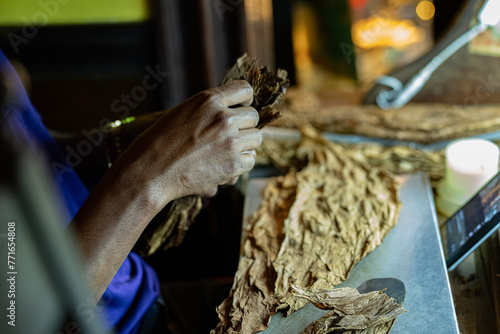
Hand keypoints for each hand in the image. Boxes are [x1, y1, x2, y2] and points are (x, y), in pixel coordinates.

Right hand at [115, 80, 261, 208]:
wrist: (153, 170)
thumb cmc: (163, 141)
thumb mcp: (185, 111)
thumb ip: (211, 108)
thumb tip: (236, 111)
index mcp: (210, 100)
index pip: (245, 90)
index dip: (245, 100)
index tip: (241, 108)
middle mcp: (224, 118)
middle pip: (253, 116)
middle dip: (244, 125)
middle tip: (230, 134)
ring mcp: (231, 142)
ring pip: (256, 138)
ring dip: (245, 144)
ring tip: (227, 149)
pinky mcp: (233, 165)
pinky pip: (251, 160)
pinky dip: (241, 163)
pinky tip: (226, 163)